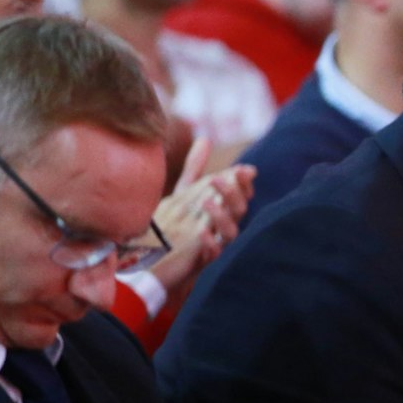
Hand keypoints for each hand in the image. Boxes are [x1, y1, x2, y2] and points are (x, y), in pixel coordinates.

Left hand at [146, 139, 254, 300]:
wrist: (158, 263)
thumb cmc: (178, 227)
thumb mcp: (186, 194)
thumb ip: (196, 168)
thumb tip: (206, 138)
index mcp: (223, 210)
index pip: (241, 194)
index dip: (244, 183)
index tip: (243, 170)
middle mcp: (223, 227)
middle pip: (239, 210)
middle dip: (232, 194)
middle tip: (216, 179)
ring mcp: (216, 245)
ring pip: (231, 232)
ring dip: (222, 216)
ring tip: (206, 202)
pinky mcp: (203, 263)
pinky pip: (214, 255)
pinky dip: (210, 243)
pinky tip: (201, 232)